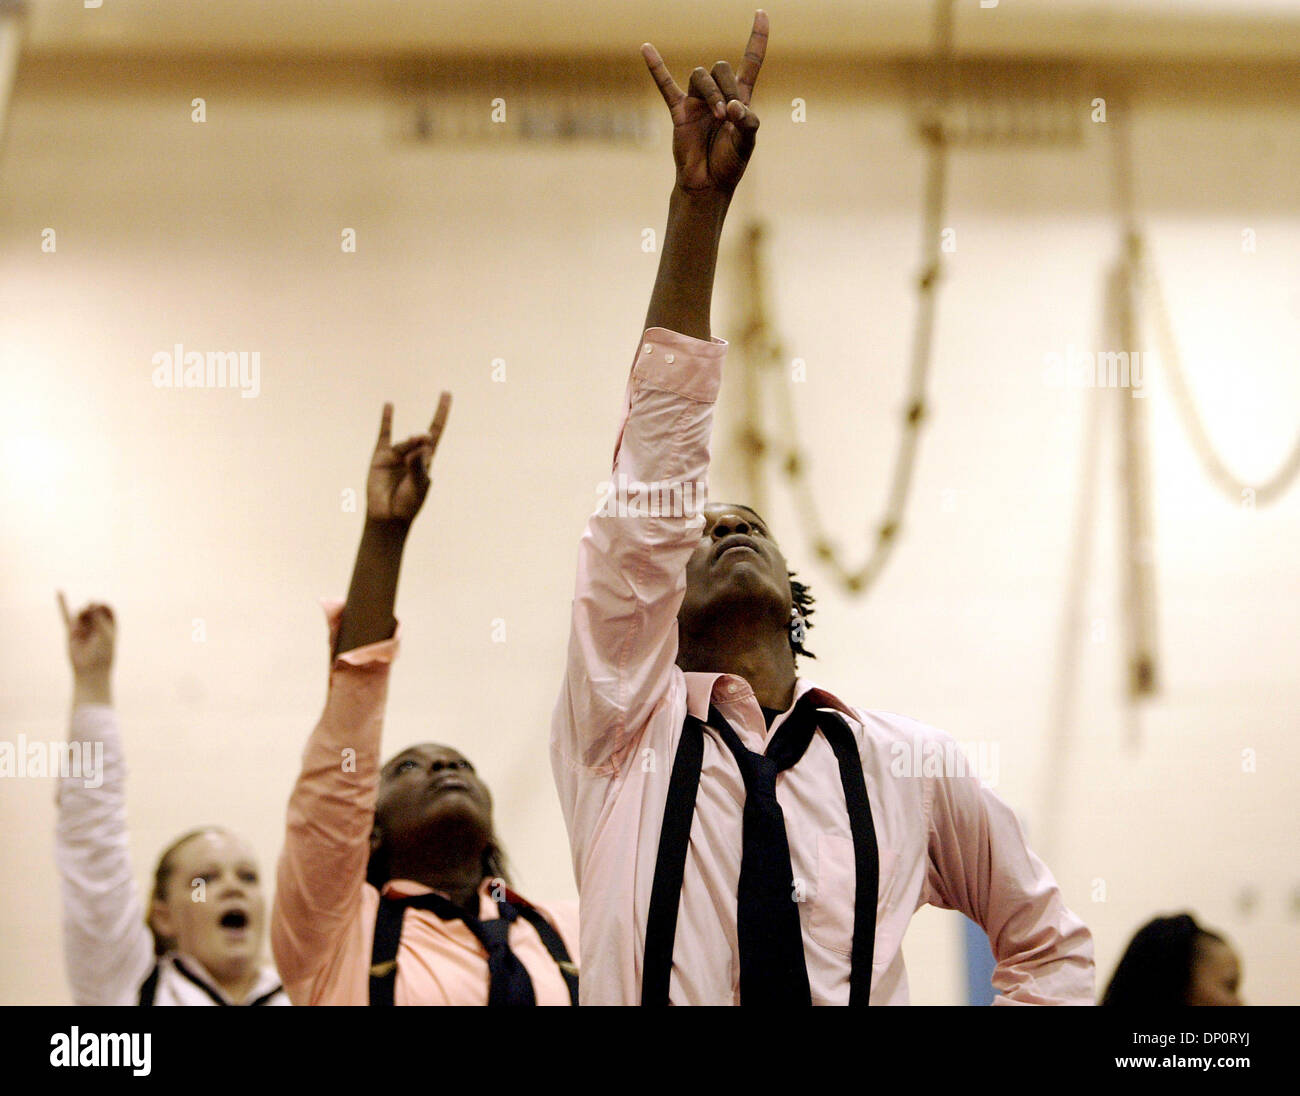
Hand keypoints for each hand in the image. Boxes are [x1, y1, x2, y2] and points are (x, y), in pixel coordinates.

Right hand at [58, 593, 115, 676]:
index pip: (108, 609)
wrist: (90, 670)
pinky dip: (62, 604)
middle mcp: (97, 625)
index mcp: (110, 626)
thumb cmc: (102, 653)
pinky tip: (59, 592)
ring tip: (83, 618)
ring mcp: (84, 628)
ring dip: (82, 614)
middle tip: (90, 609)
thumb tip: (92, 602)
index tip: (100, 606)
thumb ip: (99, 618)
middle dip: (92, 609)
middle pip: (94, 610)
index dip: (104, 606)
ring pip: (82, 613)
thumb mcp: (105, 634)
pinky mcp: (71, 631)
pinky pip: (66, 616)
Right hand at [366, 395, 450, 523]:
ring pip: (404, 445)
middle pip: (420, 440)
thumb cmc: (408, 504)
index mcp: (426, 460)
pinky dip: (387, 420)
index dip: (441, 414)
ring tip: (408, 459)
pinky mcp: (380, 457)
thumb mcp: (418, 485)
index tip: (446, 394)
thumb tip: (420, 445)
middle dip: (422, 441)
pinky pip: (384, 435)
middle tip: (424, 440)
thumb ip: (418, 465)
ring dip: (408, 448)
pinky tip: (389, 405)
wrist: (387, 516)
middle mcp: (412, 454)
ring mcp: (396, 455)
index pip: (436, 432)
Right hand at [642, 9, 766, 194]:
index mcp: (740, 99)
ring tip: (718, 117)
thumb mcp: (747, 143)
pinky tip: (646, 48)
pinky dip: (656, 67)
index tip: (761, 13)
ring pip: (701, 76)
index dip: (757, 38)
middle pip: (722, 68)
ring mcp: (697, 101)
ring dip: (712, 93)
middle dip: (727, 87)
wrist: (707, 185)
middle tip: (729, 115)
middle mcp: (718, 95)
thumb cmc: (730, 164)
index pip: (751, 61)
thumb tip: (732, 106)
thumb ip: (747, 123)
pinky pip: (665, 85)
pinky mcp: (679, 111)